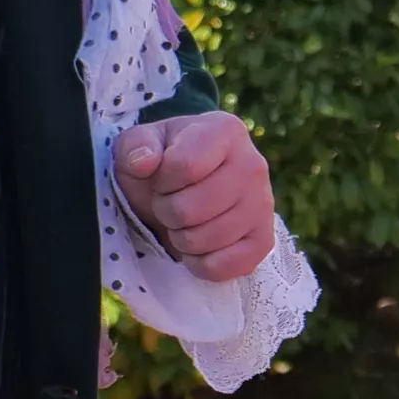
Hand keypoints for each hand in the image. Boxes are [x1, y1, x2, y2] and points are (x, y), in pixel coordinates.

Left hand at [114, 111, 277, 279]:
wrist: (189, 186)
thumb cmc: (163, 162)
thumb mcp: (140, 144)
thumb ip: (135, 146)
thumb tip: (143, 162)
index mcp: (225, 131)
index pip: (184, 166)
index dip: (161, 181)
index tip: (163, 177)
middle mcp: (253, 165)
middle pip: (189, 210)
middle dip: (167, 212)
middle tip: (172, 202)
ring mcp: (263, 205)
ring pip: (205, 240)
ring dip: (182, 237)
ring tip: (185, 221)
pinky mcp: (264, 241)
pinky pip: (225, 267)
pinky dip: (202, 264)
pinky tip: (200, 245)